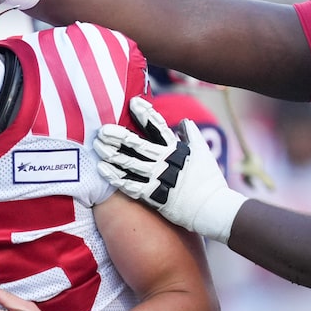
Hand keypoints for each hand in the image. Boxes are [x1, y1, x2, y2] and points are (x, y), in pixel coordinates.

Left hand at [94, 96, 246, 242]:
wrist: (212, 208)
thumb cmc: (209, 180)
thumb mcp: (203, 153)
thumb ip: (191, 135)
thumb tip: (184, 122)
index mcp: (176, 149)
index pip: (158, 127)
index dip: (145, 113)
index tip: (132, 102)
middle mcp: (165, 161)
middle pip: (137, 145)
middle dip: (118, 136)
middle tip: (102, 130)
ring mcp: (158, 178)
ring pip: (130, 163)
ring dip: (112, 154)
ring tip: (97, 146)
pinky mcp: (154, 196)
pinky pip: (130, 185)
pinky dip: (115, 177)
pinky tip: (103, 170)